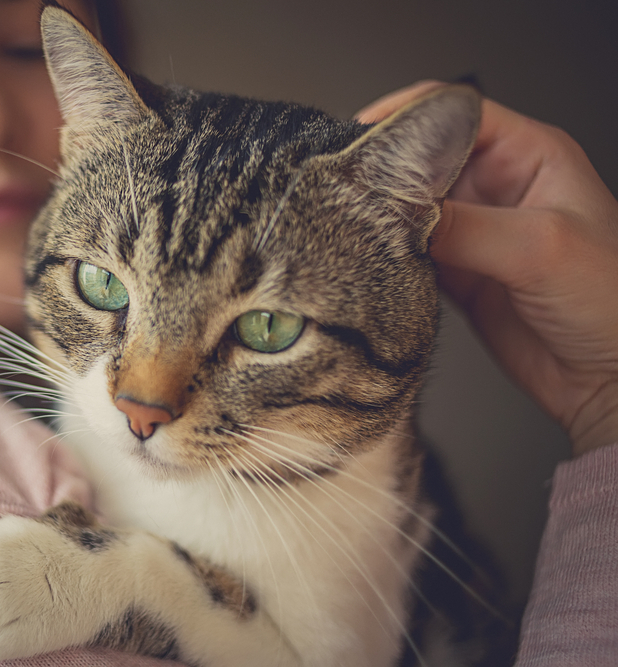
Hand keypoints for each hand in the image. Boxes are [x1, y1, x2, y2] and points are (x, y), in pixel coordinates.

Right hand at [358, 82, 617, 456]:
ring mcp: (475, 231)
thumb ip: (465, 226)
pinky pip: (407, 254)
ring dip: (382, 217)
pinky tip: (369, 260)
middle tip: (345, 188)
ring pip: (410, 208)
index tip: (360, 133)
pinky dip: (385, 256)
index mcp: (529, 155)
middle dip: (384, 169)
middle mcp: (498, 187)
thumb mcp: (540, 247)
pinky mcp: (458, 273)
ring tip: (351, 225)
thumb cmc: (612, 301)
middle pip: (423, 158)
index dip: (406, 114)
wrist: (611, 377)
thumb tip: (398, 214)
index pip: (455, 111)